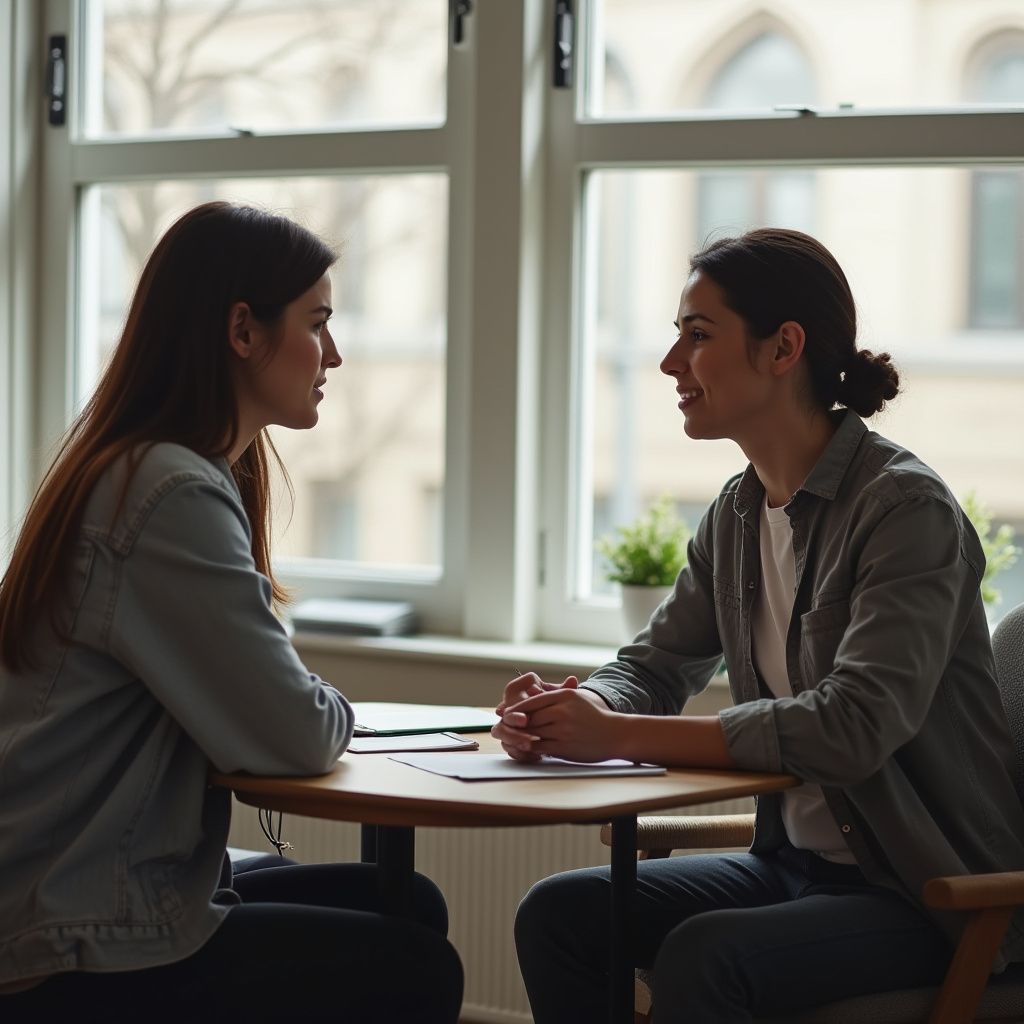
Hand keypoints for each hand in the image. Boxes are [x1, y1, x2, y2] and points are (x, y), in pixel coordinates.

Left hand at [496, 684, 620, 762]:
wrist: (616, 734)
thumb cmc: (594, 716)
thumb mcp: (575, 699)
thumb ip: (554, 698)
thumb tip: (529, 697)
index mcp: (563, 696)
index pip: (531, 701)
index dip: (516, 709)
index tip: (505, 714)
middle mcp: (562, 712)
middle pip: (528, 718)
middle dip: (514, 724)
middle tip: (502, 728)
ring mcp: (563, 730)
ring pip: (531, 733)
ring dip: (519, 737)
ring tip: (510, 738)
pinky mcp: (564, 747)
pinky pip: (539, 748)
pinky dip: (530, 748)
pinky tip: (525, 748)